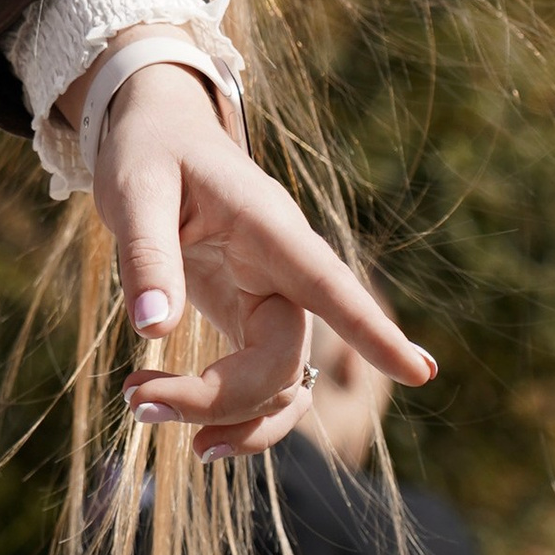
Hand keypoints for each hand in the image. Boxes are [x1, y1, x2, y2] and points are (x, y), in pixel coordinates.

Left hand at [88, 62, 435, 458]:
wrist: (157, 136)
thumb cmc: (150, 151)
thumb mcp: (134, 189)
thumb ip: (147, 254)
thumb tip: (153, 329)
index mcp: (268, 226)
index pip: (329, 281)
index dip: (371, 328)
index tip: (419, 372)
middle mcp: (283, 269)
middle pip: (284, 359)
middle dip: (219, 398)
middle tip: (136, 400)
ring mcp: (270, 299)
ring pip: (282, 387)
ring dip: (225, 418)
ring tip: (141, 409)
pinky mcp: (248, 319)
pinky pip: (260, 385)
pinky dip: (227, 413)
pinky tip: (174, 414)